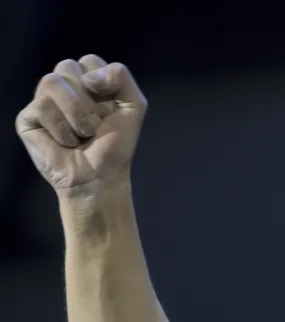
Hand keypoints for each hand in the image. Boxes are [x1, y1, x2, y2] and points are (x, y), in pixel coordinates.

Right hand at [15, 55, 146, 192]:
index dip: (103, 83)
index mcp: (87, 81)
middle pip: (67, 66)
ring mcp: (43, 100)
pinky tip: (66, 142)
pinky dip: (62, 129)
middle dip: (89, 99)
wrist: (100, 176)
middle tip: (95, 124)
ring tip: (84, 134)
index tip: (111, 108)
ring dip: (76, 112)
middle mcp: (63, 87)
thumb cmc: (115, 143)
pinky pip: (42, 107)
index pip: (89, 61)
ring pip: (52, 81)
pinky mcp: (28, 118)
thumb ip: (121, 77)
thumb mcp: (133, 106)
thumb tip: (88, 76)